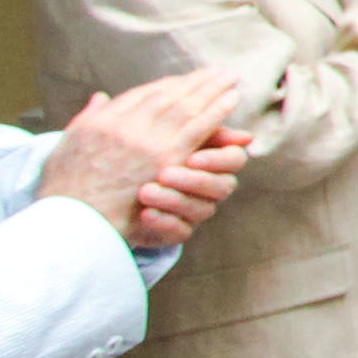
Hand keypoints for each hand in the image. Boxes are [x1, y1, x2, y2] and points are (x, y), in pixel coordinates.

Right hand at [38, 69, 240, 238]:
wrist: (74, 219)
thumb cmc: (65, 188)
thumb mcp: (68, 144)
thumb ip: (87, 118)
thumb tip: (100, 97)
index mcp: (104, 121)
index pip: (142, 95)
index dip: (167, 86)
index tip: (183, 81)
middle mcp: (127, 125)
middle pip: (169, 96)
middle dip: (195, 81)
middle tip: (218, 71)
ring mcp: (148, 141)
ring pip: (187, 107)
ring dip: (211, 90)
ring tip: (230, 78)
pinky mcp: (167, 160)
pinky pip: (197, 130)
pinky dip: (216, 112)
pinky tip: (231, 99)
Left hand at [128, 127, 249, 249]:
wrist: (116, 188)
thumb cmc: (149, 153)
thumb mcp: (167, 135)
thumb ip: (195, 124)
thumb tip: (241, 132)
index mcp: (216, 161)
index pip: (234, 158)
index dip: (218, 160)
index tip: (192, 158)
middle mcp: (213, 187)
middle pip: (223, 186)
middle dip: (194, 181)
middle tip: (165, 174)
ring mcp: (198, 210)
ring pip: (202, 210)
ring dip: (174, 200)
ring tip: (145, 191)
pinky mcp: (180, 231)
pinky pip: (181, 232)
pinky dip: (163, 222)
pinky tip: (145, 212)